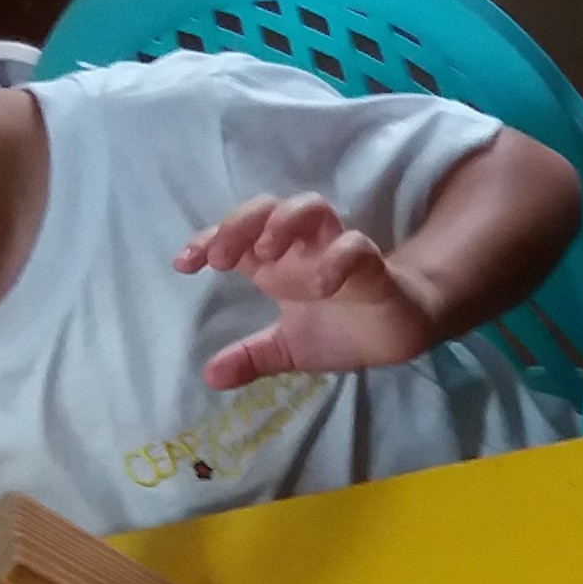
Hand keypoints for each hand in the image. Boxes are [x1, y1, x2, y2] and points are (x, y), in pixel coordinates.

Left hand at [177, 195, 442, 388]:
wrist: (398, 334)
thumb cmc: (340, 329)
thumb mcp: (288, 349)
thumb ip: (251, 357)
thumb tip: (210, 376)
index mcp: (278, 262)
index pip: (238, 236)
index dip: (208, 239)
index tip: (184, 263)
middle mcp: (304, 248)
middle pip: (269, 207)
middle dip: (241, 223)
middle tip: (221, 259)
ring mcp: (338, 251)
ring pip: (312, 208)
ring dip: (285, 224)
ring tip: (266, 254)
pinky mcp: (373, 267)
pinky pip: (357, 248)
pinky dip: (338, 258)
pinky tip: (321, 284)